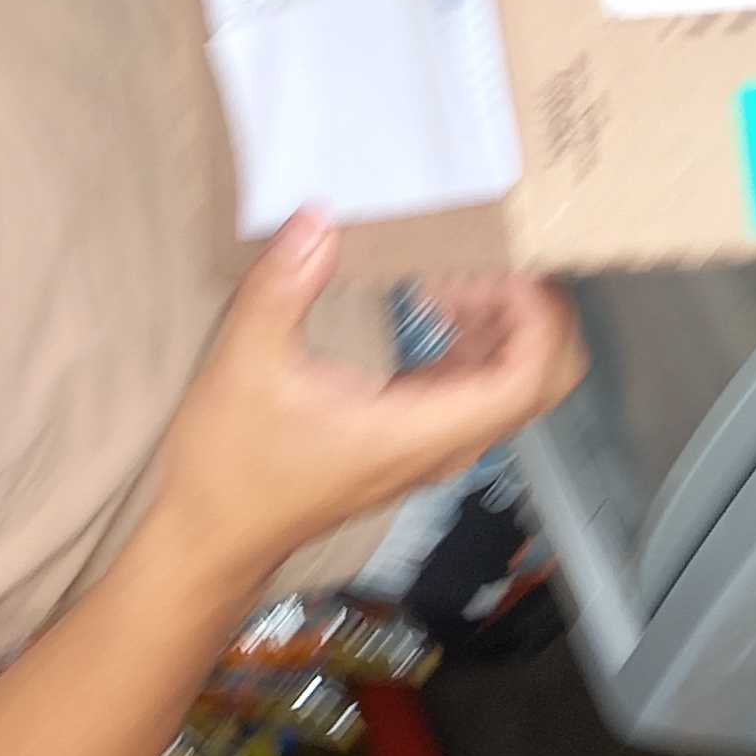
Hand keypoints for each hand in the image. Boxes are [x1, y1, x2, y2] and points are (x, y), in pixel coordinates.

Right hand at [147, 214, 585, 600]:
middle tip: (479, 264)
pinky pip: (476, 388)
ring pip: (511, 383)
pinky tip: (429, 303)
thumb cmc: (230, 465)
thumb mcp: (244, 363)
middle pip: (541, 382)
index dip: (535, 318)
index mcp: (418, 431)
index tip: (501, 267)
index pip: (526, 380)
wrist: (214, 535)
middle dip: (529, 314)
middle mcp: (441, 444)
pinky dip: (473, 340)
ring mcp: (432, 446)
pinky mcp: (414, 441)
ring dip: (500, 322)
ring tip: (446, 273)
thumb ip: (282, 286)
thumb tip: (318, 220)